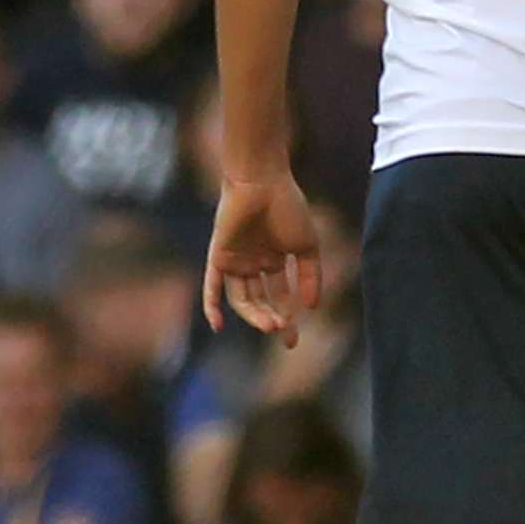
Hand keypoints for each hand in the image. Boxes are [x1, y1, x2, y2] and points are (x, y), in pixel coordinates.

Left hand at [203, 173, 321, 346]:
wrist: (262, 182)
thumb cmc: (288, 208)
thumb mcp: (307, 246)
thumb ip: (310, 275)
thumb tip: (312, 306)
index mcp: (274, 259)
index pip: (280, 296)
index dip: (288, 317)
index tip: (293, 340)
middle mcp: (253, 263)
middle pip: (261, 302)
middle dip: (272, 321)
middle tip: (285, 337)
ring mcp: (235, 261)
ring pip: (242, 299)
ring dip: (255, 315)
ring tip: (272, 325)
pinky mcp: (218, 257)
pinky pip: (212, 286)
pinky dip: (212, 305)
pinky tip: (217, 326)